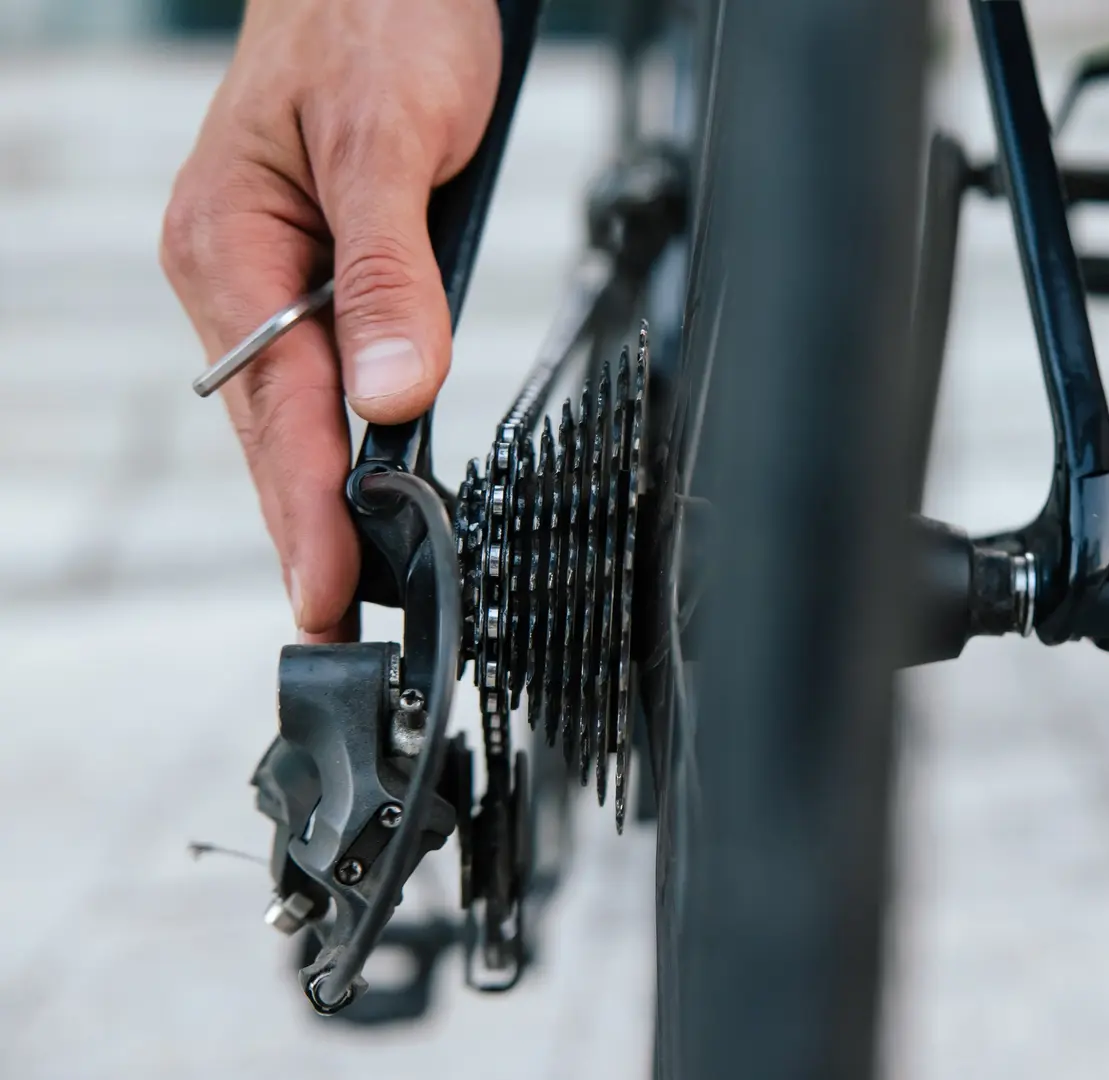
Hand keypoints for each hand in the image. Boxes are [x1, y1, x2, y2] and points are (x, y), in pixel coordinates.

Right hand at [161, 0, 499, 639]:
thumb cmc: (377, 17)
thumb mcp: (392, 140)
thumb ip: (394, 270)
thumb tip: (393, 394)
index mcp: (229, 241)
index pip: (277, 410)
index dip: (307, 512)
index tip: (330, 597)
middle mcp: (229, 265)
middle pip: (271, 425)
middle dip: (303, 526)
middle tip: (337, 625)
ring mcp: (259, 267)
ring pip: (288, 404)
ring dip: (313, 488)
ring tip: (344, 580)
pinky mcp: (300, 261)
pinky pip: (310, 367)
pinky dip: (330, 429)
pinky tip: (351, 475)